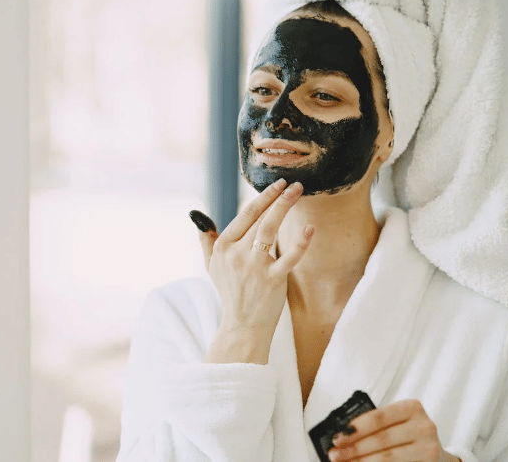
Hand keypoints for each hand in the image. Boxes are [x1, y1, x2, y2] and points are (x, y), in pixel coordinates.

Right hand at [189, 179, 313, 360]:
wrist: (242, 325)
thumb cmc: (230, 293)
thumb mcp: (211, 266)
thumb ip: (207, 240)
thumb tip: (198, 217)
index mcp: (223, 247)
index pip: (244, 215)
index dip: (262, 198)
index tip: (276, 185)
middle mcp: (237, 254)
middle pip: (259, 218)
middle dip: (276, 197)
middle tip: (293, 183)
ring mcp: (254, 267)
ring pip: (270, 229)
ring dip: (284, 207)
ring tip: (298, 192)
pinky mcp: (272, 280)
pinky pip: (289, 257)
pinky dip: (301, 243)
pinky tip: (310, 229)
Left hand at [328, 400, 460, 461]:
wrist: (434, 452)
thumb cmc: (406, 434)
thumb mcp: (395, 421)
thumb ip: (374, 425)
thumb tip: (341, 434)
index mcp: (411, 408)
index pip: (378, 417)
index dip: (355, 428)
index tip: (337, 437)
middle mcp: (424, 426)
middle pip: (382, 439)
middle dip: (354, 448)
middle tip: (334, 454)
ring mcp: (429, 448)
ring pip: (388, 457)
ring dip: (361, 461)